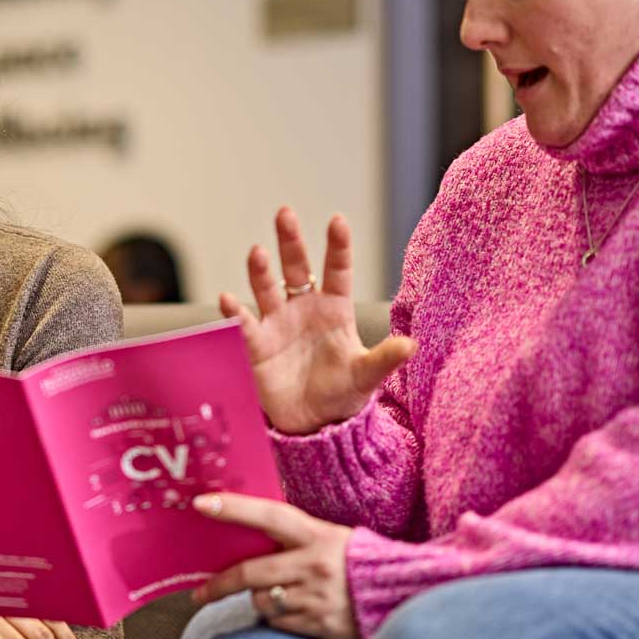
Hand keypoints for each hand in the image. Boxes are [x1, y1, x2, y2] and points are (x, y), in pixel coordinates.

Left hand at [192, 492, 361, 638]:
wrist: (405, 597)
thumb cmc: (361, 563)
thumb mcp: (333, 538)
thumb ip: (297, 538)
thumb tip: (252, 539)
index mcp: (318, 535)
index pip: (269, 516)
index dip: (234, 508)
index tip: (202, 504)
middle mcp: (314, 566)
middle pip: (250, 572)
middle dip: (219, 584)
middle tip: (201, 592)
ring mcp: (316, 598)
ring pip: (261, 600)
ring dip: (259, 598)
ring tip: (279, 594)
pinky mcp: (320, 626)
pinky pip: (279, 622)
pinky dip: (278, 617)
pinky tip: (297, 610)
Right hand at [221, 207, 415, 433]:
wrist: (312, 424)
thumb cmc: (342, 394)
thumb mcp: (365, 376)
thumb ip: (384, 358)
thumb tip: (412, 345)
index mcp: (334, 309)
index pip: (337, 271)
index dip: (337, 246)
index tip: (337, 221)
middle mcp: (303, 309)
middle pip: (296, 268)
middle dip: (290, 241)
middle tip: (285, 213)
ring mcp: (277, 324)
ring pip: (267, 289)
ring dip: (261, 271)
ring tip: (257, 252)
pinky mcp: (257, 345)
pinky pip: (244, 325)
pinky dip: (233, 313)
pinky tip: (226, 300)